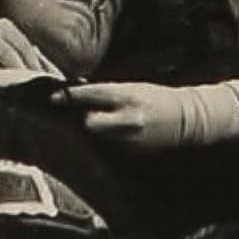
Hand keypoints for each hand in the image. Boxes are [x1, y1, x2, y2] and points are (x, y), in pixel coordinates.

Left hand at [55, 82, 187, 147]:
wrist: (184, 118)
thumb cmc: (155, 97)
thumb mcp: (133, 87)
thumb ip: (107, 91)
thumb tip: (78, 91)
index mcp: (128, 96)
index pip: (91, 95)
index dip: (70, 96)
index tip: (54, 98)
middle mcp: (128, 118)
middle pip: (89, 123)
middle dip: (85, 118)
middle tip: (86, 114)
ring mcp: (131, 138)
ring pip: (98, 136)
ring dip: (97, 130)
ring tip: (108, 122)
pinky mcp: (133, 151)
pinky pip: (111, 145)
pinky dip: (110, 139)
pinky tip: (120, 133)